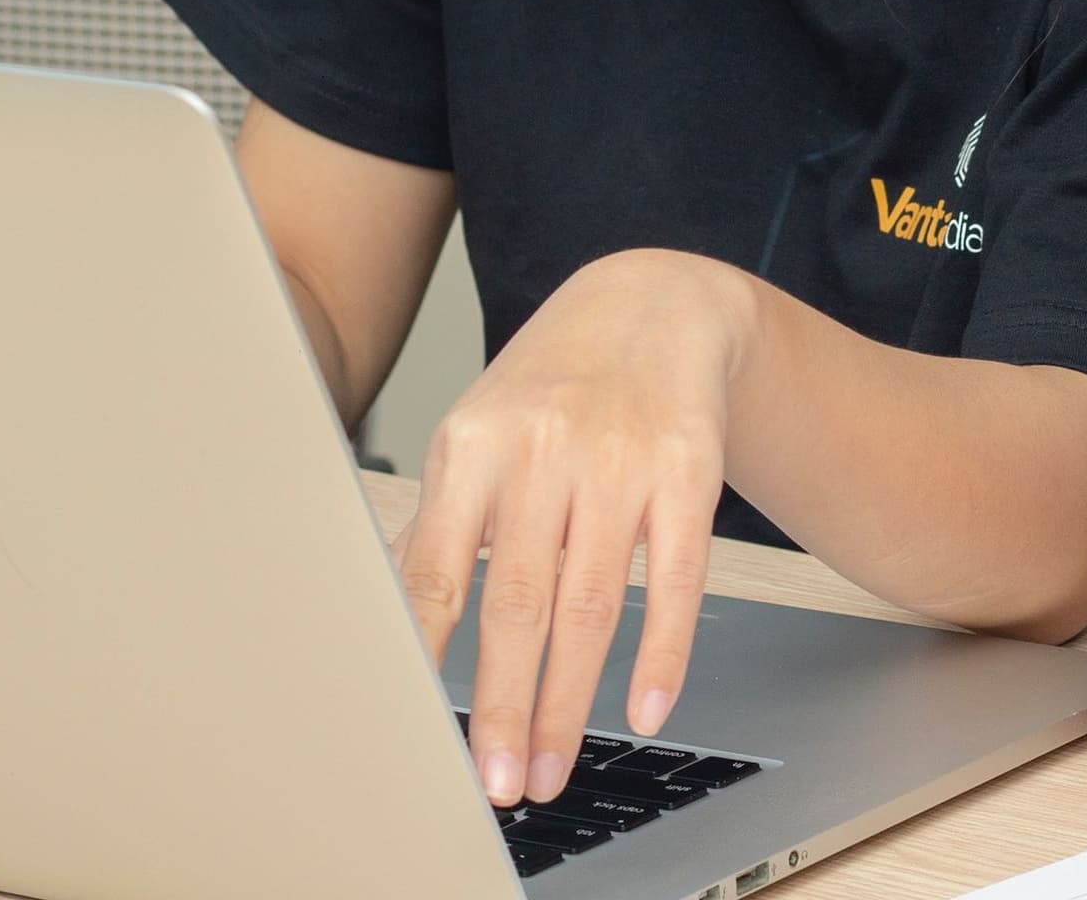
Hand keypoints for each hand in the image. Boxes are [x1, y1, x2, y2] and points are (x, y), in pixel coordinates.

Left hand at [395, 249, 752, 808]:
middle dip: (507, 705)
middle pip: (519, 599)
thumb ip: (444, 521)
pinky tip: (648, 708)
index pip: (440, 568)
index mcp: (474, 442)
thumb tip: (398, 619)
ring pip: (594, 603)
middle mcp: (545, 447)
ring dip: (573, 700)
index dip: (430, 659)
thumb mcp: (481, 430)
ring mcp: (621, 459)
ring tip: (555, 765)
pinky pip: (676, 579)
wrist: (654, 304)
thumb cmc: (554, 383)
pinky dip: (663, 654)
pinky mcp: (688, 471)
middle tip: (502, 781)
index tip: (425, 735)